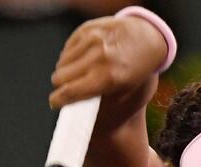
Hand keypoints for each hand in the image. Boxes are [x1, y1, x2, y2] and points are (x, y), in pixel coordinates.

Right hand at [49, 15, 166, 108]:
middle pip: (60, 77)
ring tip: (78, 74)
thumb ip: (97, 97)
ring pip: (62, 62)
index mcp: (107, 79)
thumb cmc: (135, 70)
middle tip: (67, 88)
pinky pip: (67, 48)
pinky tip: (83, 59)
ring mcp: (92, 41)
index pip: (70, 92)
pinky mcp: (87, 29)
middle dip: (61, 85)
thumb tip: (70, 101)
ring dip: (66, 70)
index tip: (54, 103)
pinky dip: (71, 56)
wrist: (146, 39)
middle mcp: (98, 58)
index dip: (57, 100)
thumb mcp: (123, 91)